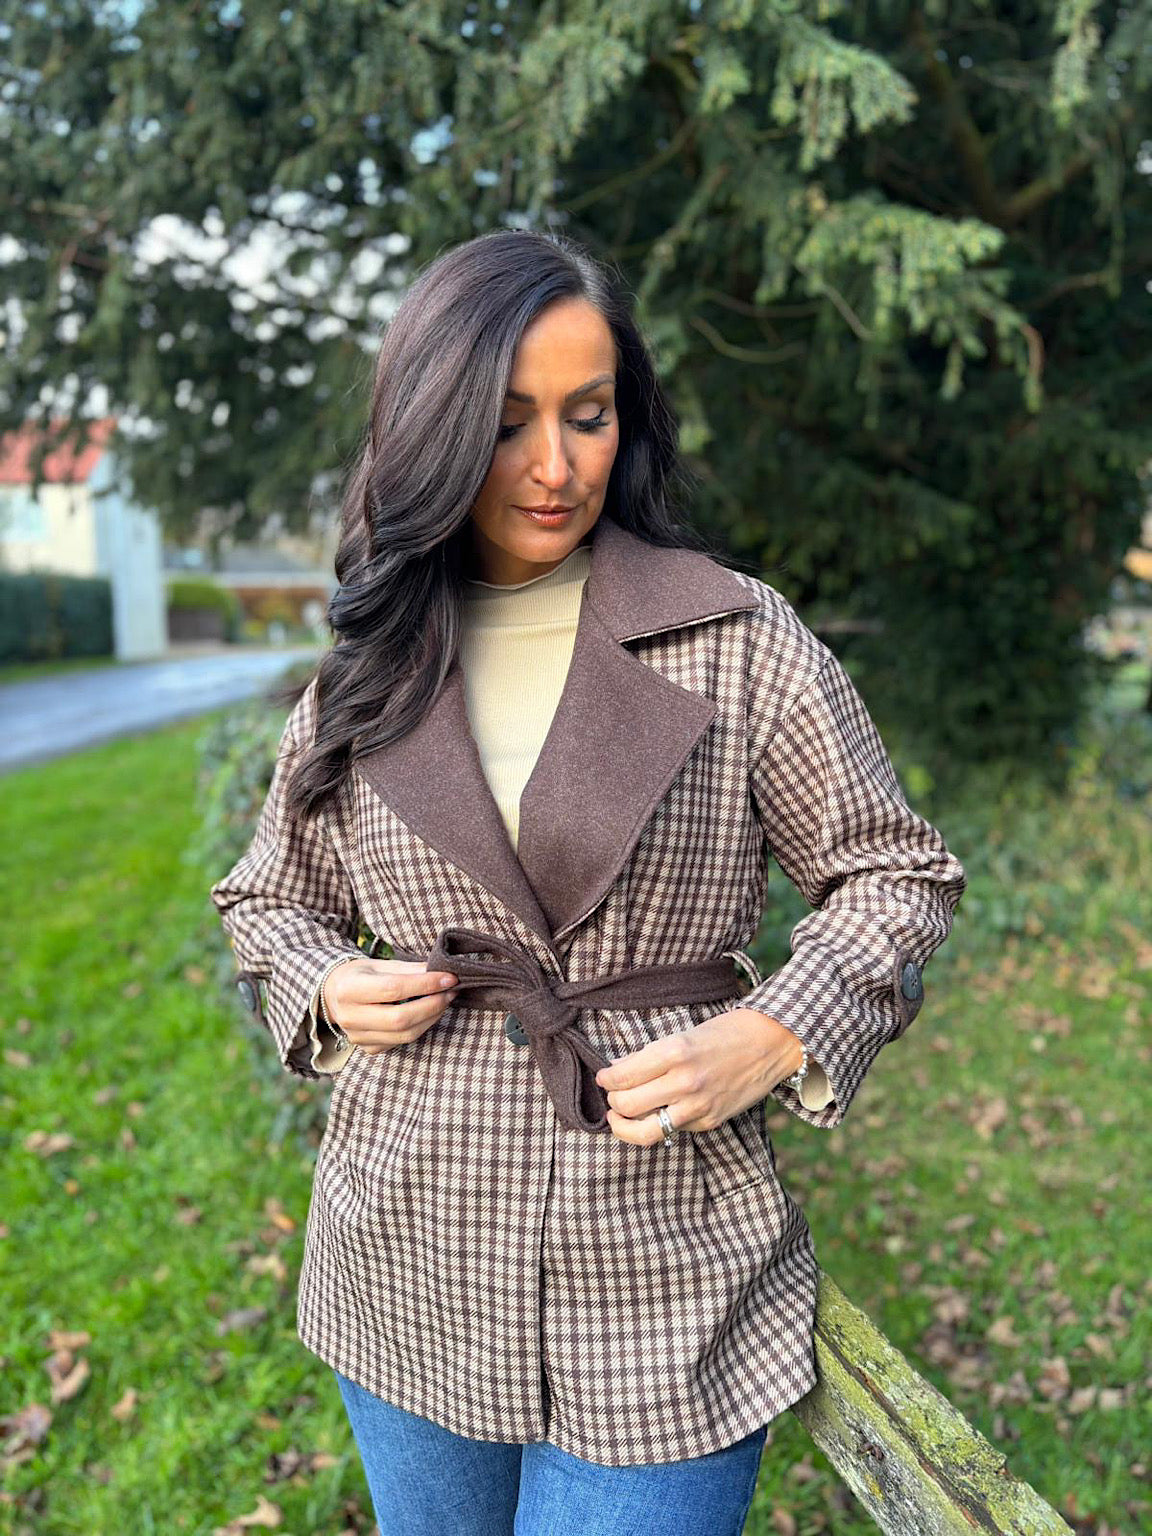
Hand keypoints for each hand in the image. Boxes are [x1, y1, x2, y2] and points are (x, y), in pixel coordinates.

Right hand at [321, 957, 458, 1055]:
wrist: (333, 995)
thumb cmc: (360, 976)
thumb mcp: (379, 964)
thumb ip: (409, 969)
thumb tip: (441, 971)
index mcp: (350, 989)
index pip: (393, 989)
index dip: (425, 985)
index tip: (449, 978)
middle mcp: (350, 1016)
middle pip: (400, 1018)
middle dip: (432, 1005)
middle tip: (450, 992)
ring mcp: (357, 1037)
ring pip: (405, 1034)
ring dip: (431, 1018)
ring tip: (444, 1001)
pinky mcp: (367, 1048)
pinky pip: (401, 1042)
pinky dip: (420, 1028)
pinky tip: (429, 1014)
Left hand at [593, 1007, 804, 1146]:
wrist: (771, 1043)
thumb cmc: (726, 1032)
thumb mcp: (683, 1035)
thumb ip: (651, 1056)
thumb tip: (618, 1069)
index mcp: (674, 1052)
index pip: (622, 1076)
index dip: (606, 1079)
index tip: (604, 1077)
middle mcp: (684, 1082)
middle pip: (626, 1106)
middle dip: (612, 1102)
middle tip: (613, 1095)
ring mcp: (698, 1107)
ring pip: (644, 1131)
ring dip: (625, 1125)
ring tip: (620, 1117)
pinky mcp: (709, 1122)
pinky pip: (672, 1130)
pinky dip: (659, 1123)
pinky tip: (658, 1112)